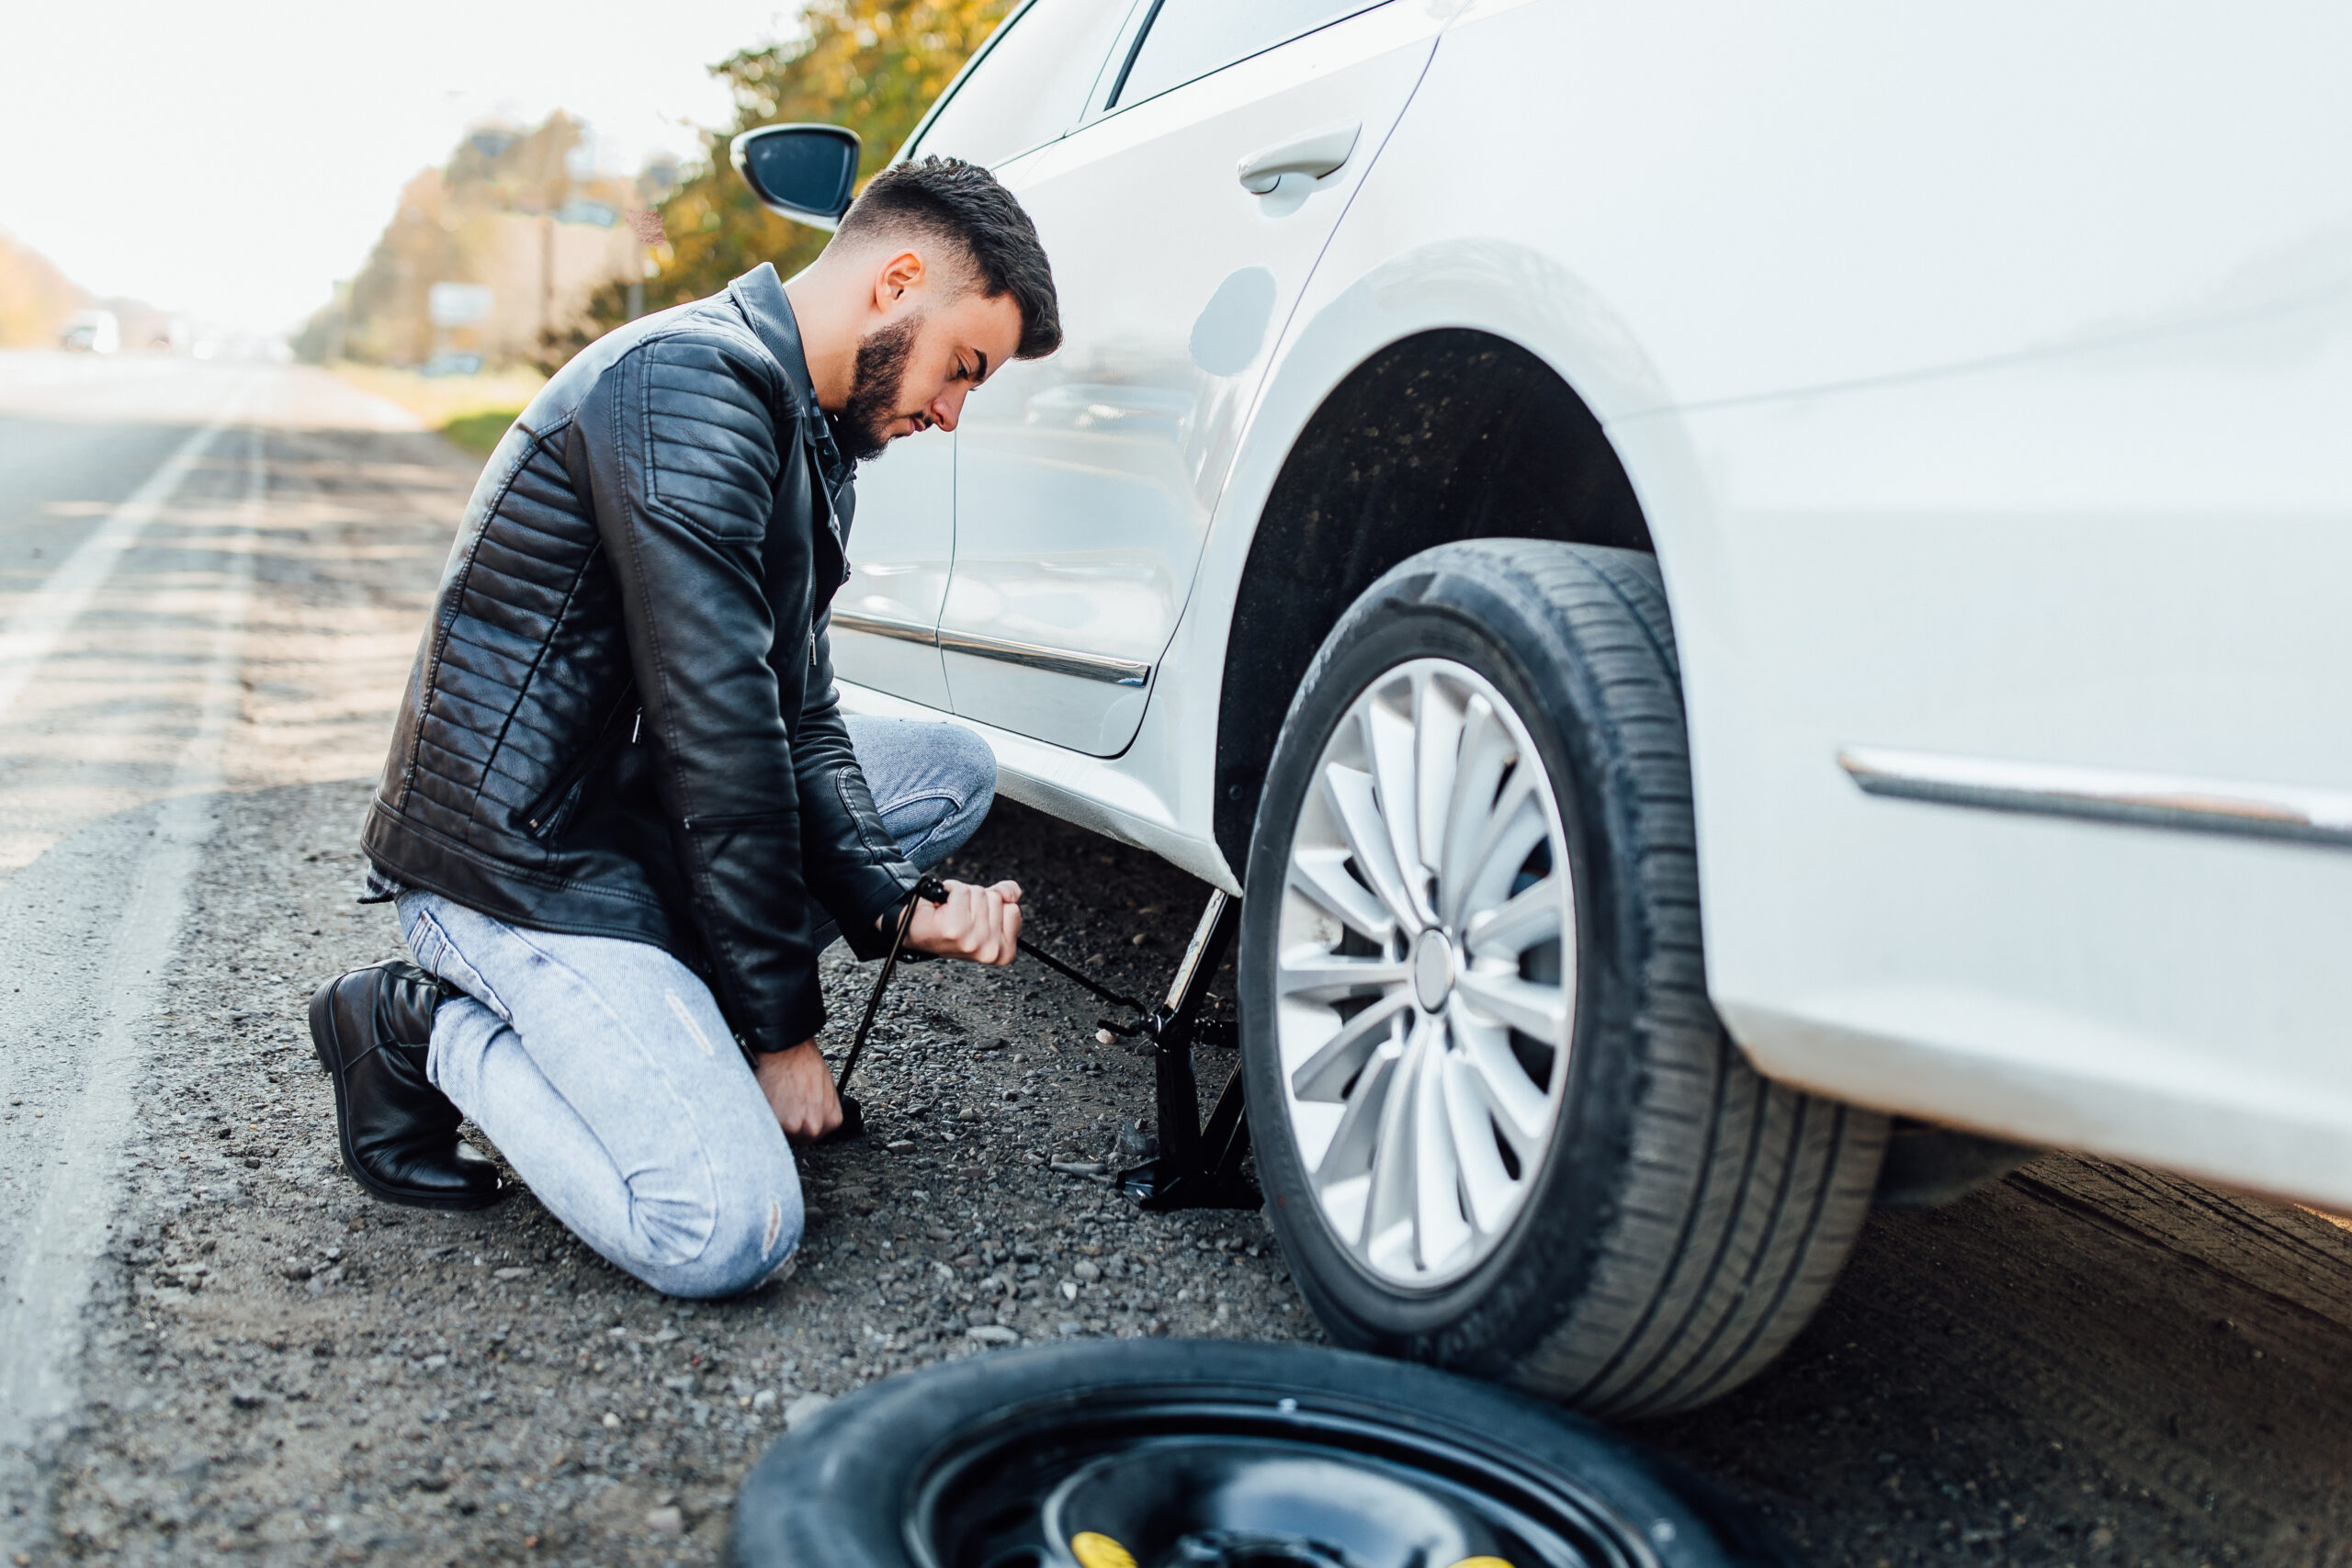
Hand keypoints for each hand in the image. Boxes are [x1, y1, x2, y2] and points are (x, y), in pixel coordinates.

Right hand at [755, 1039, 842, 1140]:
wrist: (787, 1048)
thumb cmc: (805, 1062)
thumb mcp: (824, 1090)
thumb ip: (820, 1111)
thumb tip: (811, 1119)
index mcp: (831, 1120)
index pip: (814, 1135)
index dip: (802, 1125)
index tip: (795, 1117)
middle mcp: (815, 1127)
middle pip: (797, 1138)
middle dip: (789, 1125)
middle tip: (783, 1106)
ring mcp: (795, 1127)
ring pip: (781, 1134)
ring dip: (776, 1122)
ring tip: (776, 1101)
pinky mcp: (776, 1123)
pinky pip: (768, 1127)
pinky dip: (765, 1117)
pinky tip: (769, 1100)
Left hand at [901, 878, 1022, 964]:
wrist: (916, 929)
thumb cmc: (950, 924)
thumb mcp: (985, 915)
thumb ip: (1006, 899)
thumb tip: (1010, 893)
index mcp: (1002, 953)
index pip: (1013, 910)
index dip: (994, 906)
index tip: (976, 917)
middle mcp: (989, 950)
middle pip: (996, 900)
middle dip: (977, 900)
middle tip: (961, 915)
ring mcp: (972, 940)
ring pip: (979, 893)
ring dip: (963, 895)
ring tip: (951, 911)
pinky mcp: (954, 927)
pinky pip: (961, 890)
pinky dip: (950, 889)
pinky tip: (942, 905)